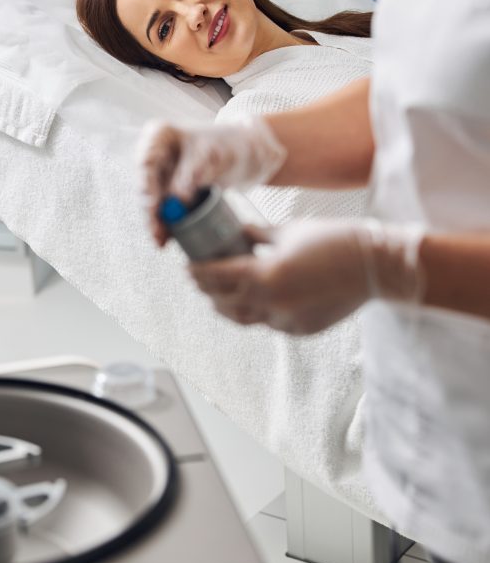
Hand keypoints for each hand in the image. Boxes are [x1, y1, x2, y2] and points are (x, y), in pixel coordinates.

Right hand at [137, 118, 286, 245]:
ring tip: (161, 242)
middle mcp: (154, 154)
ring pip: (152, 201)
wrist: (245, 153)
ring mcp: (160, 173)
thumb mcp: (213, 156)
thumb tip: (176, 200)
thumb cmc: (230, 146)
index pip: (146, 163)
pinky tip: (167, 239)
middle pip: (146, 185)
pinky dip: (167, 223)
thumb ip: (193, 175)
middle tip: (157, 233)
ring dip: (156, 222)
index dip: (148, 187)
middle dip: (150, 212)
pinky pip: (165, 209)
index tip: (155, 208)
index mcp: (159, 135)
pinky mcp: (169, 190)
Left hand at [188, 218, 425, 334]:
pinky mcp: (301, 331)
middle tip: (199, 281)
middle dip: (207, 291)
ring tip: (219, 296)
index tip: (187, 268)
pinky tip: (257, 301)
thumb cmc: (333, 240)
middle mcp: (270, 303)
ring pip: (243, 319)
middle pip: (223, 302)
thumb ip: (257, 237)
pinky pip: (270, 324)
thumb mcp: (288, 231)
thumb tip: (237, 235)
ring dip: (228, 307)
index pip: (216, 277)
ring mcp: (285, 321)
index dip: (197, 273)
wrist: (375, 266)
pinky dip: (259, 313)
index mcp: (263, 275)